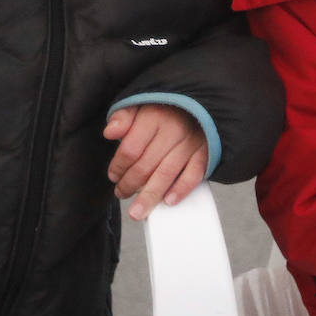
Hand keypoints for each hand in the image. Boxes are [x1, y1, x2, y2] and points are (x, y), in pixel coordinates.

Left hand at [103, 104, 207, 219]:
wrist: (201, 103)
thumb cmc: (166, 108)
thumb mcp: (141, 103)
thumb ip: (123, 117)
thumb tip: (110, 132)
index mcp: (154, 117)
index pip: (130, 149)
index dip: (118, 166)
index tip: (113, 175)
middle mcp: (173, 130)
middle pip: (146, 165)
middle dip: (129, 184)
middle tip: (121, 193)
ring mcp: (190, 143)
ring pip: (166, 174)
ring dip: (149, 196)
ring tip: (137, 211)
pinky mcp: (205, 152)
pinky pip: (194, 174)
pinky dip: (181, 189)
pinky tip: (168, 201)